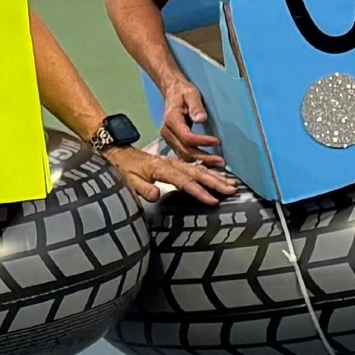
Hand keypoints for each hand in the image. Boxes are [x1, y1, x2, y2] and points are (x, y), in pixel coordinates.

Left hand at [105, 138, 232, 204]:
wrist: (121, 153)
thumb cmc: (125, 169)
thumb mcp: (128, 180)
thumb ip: (142, 188)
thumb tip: (156, 196)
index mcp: (162, 168)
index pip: (184, 182)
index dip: (199, 191)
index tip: (212, 200)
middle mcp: (172, 164)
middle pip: (197, 173)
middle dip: (216, 182)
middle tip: (232, 190)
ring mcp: (176, 163)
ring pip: (200, 169)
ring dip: (217, 177)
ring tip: (232, 184)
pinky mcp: (178, 164)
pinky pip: (197, 168)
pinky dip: (210, 172)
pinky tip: (221, 176)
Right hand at [155, 75, 224, 162]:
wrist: (172, 91)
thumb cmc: (182, 92)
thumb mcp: (191, 94)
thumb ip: (196, 107)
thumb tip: (201, 119)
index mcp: (171, 120)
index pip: (187, 137)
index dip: (202, 141)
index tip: (218, 141)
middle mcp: (168, 133)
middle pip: (185, 151)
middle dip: (204, 158)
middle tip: (222, 161)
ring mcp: (169, 139)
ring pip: (184, 157)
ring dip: (201, 163)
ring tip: (218, 165)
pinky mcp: (173, 143)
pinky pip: (184, 156)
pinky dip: (196, 162)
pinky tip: (209, 164)